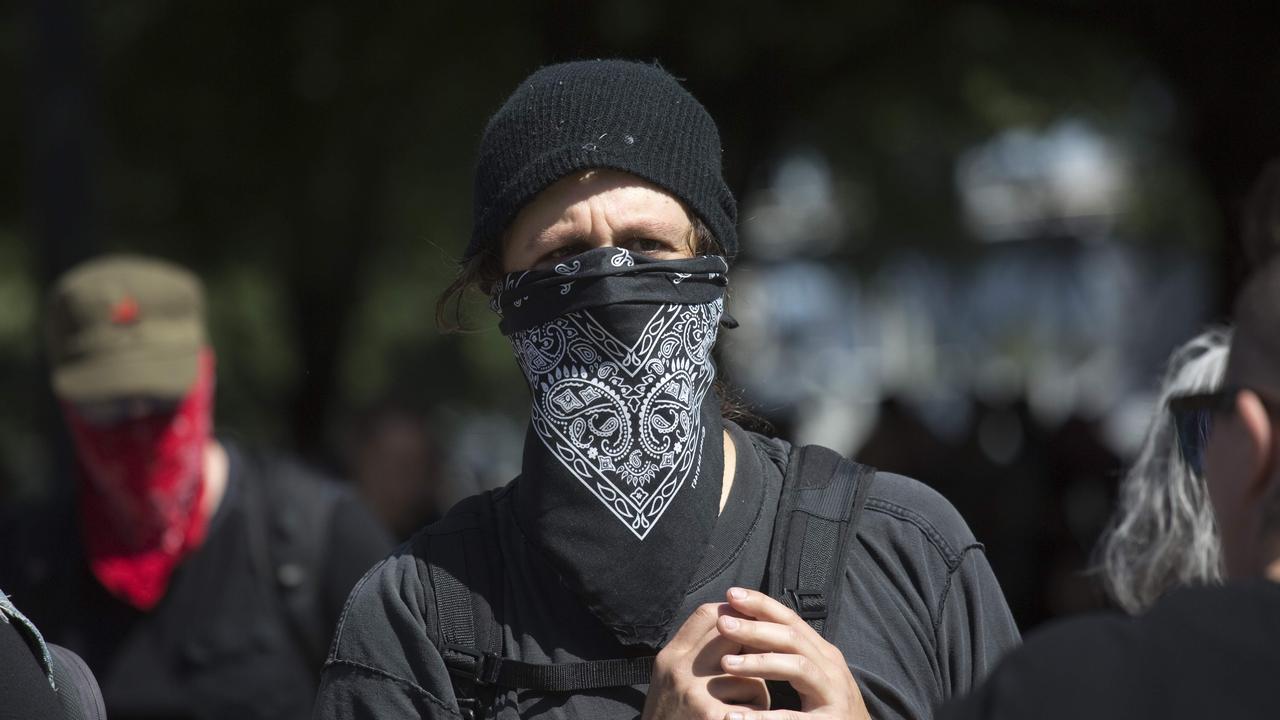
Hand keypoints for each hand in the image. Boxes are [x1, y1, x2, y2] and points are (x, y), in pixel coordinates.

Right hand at [641, 602, 769, 719]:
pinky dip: (759, 713)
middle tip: (757, 665)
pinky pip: (757, 702)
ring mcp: (697, 694)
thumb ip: (693, 653)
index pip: (707, 615)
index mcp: (670, 658)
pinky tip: (746, 719)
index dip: (734, 615)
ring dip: (758, 690)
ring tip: (746, 707)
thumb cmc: (670, 718)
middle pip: (733, 636)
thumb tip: (731, 623)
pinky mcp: (713, 718)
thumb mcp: (669, 679)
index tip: (749, 623)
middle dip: (751, 648)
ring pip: (751, 673)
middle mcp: (680, 671)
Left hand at [714, 588, 869, 719]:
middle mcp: (831, 669)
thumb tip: (747, 629)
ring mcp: (833, 695)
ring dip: (759, 662)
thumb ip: (787, 656)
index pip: (792, 621)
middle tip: (722, 623)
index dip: (763, 605)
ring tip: (725, 664)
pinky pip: (793, 718)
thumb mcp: (813, 677)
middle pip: (793, 639)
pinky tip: (735, 718)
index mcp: (823, 655)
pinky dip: (764, 717)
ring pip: (797, 667)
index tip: (732, 594)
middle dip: (756, 628)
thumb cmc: (828, 709)